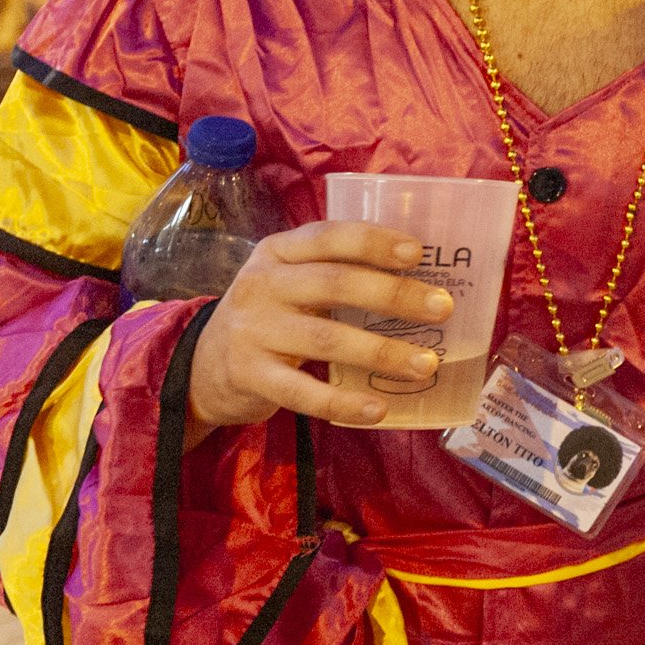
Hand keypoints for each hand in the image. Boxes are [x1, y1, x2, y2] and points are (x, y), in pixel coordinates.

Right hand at [188, 222, 449, 429]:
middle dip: (394, 295)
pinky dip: (344, 402)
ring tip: (426, 364)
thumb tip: (423, 280)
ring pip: (326, 338)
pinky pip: (303, 392)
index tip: (417, 254)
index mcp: (278, 251)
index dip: (374, 242)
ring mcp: (253, 331)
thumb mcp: (291, 280)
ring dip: (381, 352)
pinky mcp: (249, 375)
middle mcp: (262, 284)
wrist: (203, 367)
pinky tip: (378, 408)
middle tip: (442, 308)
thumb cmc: (272, 315)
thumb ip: (338, 272)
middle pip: (335, 283)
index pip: (329, 236)